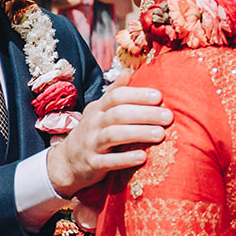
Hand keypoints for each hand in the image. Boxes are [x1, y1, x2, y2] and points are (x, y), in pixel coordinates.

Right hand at [46, 86, 171, 198]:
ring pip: (113, 135)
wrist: (67, 162)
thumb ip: (114, 93)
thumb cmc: (92, 133)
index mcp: (98, 108)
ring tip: (160, 134)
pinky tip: (143, 157)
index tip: (159, 97)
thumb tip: (128, 72)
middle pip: (118, 114)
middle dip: (145, 114)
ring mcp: (91, 144)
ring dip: (138, 133)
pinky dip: (126, 159)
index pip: (117, 96)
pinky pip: (108, 161)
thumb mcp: (99, 111)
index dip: (137, 94)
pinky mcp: (93, 164)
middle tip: (168, 117)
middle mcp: (93, 123)